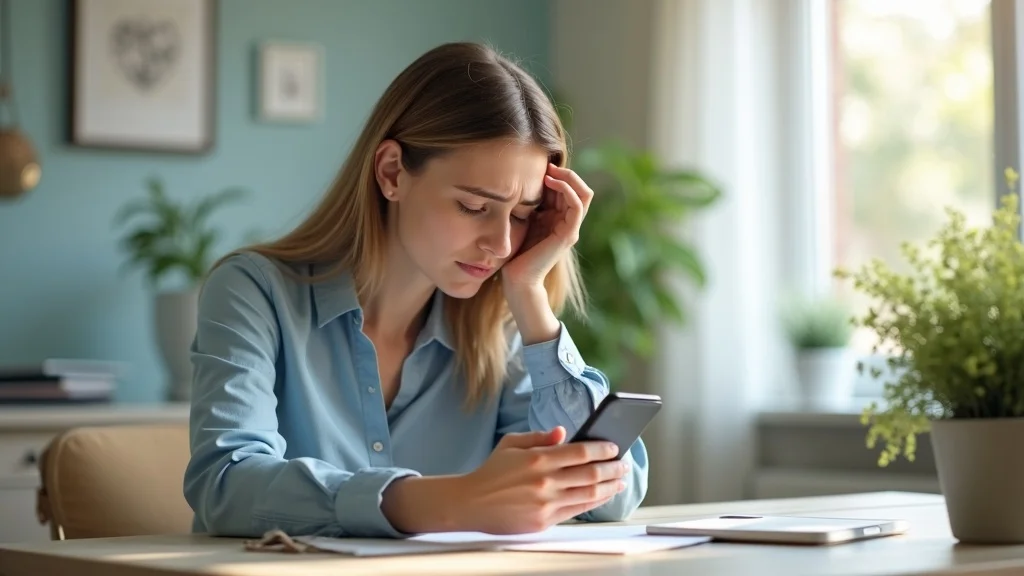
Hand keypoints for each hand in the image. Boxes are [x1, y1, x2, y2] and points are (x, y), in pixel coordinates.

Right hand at [452, 426, 627, 533]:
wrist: (471, 503)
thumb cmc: (492, 471)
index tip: (614, 447)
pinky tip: (602, 496)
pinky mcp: (544, 521)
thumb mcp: (511, 444)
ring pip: (589, 494)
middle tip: (624, 465)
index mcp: (538, 458)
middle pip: (591, 474)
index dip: (602, 450)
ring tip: (620, 481)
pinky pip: (576, 511)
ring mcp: (546, 503)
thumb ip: (539, 437)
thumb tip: (563, 433)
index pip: (581, 452)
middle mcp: (545, 481)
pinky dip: (594, 502)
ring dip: (609, 487)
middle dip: (613, 469)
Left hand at [501, 163, 593, 289]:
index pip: (571, 189)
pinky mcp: (568, 235)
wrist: (517, 278)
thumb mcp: (525, 219)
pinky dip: (567, 190)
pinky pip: (577, 206)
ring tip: (549, 172)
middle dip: (566, 172)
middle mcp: (570, 222)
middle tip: (547, 165)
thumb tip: (526, 179)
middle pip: (581, 188)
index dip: (559, 174)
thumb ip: (532, 203)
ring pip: (584, 194)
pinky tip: (551, 182)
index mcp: (561, 218)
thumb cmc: (516, 250)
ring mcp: (571, 229)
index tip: (540, 166)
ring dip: (568, 178)